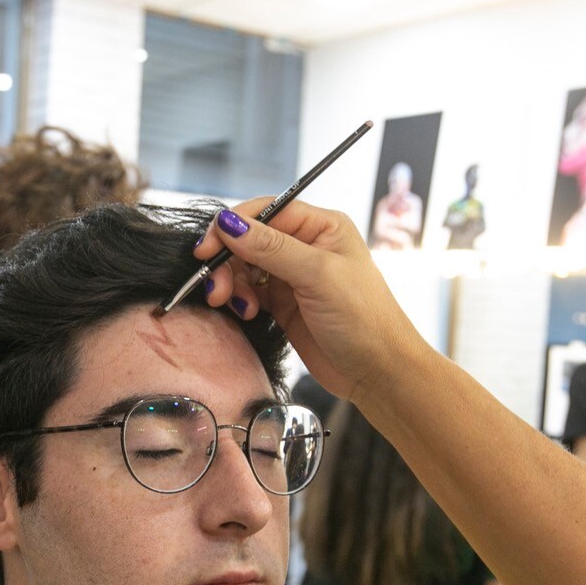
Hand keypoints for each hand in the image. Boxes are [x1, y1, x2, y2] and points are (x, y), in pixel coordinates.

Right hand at [192, 199, 427, 405]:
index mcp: (322, 227)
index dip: (233, 226)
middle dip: (228, 261)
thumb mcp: (317, 276)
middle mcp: (306, 246)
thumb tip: (228, 223)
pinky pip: (249, 292)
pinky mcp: (284, 305)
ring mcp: (293, 276)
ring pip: (245, 268)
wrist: (378, 372)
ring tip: (234, 305)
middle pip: (249, 240)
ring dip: (232, 284)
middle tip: (216, 287)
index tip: (207, 248)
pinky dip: (241, 301)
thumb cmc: (364, 320)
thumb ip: (271, 248)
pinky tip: (248, 313)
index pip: (266, 212)